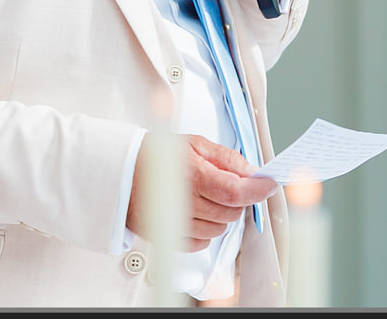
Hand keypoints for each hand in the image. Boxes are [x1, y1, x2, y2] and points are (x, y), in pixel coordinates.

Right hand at [126, 133, 277, 251]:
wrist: (118, 171)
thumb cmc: (155, 154)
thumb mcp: (192, 143)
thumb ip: (225, 158)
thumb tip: (253, 172)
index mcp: (191, 173)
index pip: (235, 191)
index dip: (257, 190)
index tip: (269, 184)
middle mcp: (183, 201)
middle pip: (230, 213)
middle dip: (235, 199)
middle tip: (222, 184)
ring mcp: (174, 222)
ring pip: (218, 230)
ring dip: (220, 216)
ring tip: (204, 196)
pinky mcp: (167, 236)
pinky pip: (201, 243)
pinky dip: (204, 231)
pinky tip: (194, 212)